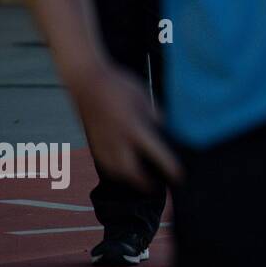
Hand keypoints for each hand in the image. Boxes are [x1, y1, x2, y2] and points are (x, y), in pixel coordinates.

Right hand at [67, 61, 181, 190]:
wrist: (86, 80)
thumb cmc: (118, 84)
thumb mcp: (143, 96)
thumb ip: (155, 115)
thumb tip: (164, 130)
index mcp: (132, 125)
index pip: (155, 152)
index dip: (169, 167)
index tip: (179, 176)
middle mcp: (116, 138)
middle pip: (131, 171)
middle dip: (144, 183)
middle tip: (158, 186)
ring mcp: (102, 141)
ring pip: (115, 170)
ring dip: (130, 180)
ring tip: (143, 182)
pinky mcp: (93, 140)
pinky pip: (104, 163)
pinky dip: (115, 171)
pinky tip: (123, 171)